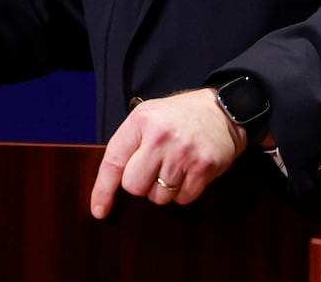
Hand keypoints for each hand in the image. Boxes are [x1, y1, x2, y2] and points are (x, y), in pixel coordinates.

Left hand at [89, 88, 247, 218]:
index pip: (114, 161)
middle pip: (134, 187)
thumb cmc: (179, 116)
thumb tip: (111, 183)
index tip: (99, 210)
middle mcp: (160, 137)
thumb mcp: (148, 115)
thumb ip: (129, 143)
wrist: (222, 109)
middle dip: (141, 186)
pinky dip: (183, 192)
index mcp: (141, 121)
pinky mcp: (203, 167)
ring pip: (159, 197)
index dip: (103, 189)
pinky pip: (183, 199)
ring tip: (173, 167)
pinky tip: (188, 173)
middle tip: (152, 170)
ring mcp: (183, 153)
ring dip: (163, 190)